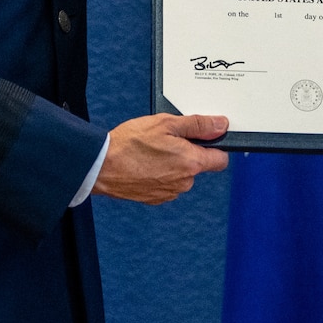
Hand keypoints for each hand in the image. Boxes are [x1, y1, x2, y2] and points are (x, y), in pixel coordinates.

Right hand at [92, 112, 228, 203]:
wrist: (101, 166)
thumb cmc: (130, 144)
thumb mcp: (166, 123)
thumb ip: (198, 125)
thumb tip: (220, 125)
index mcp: (192, 163)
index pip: (221, 159)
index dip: (214, 146)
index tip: (203, 139)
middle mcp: (184, 182)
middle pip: (198, 166)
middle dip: (188, 153)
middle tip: (167, 140)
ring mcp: (169, 192)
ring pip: (181, 176)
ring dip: (172, 165)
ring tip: (151, 151)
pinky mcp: (155, 198)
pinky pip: (166, 184)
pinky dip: (159, 175)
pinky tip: (145, 163)